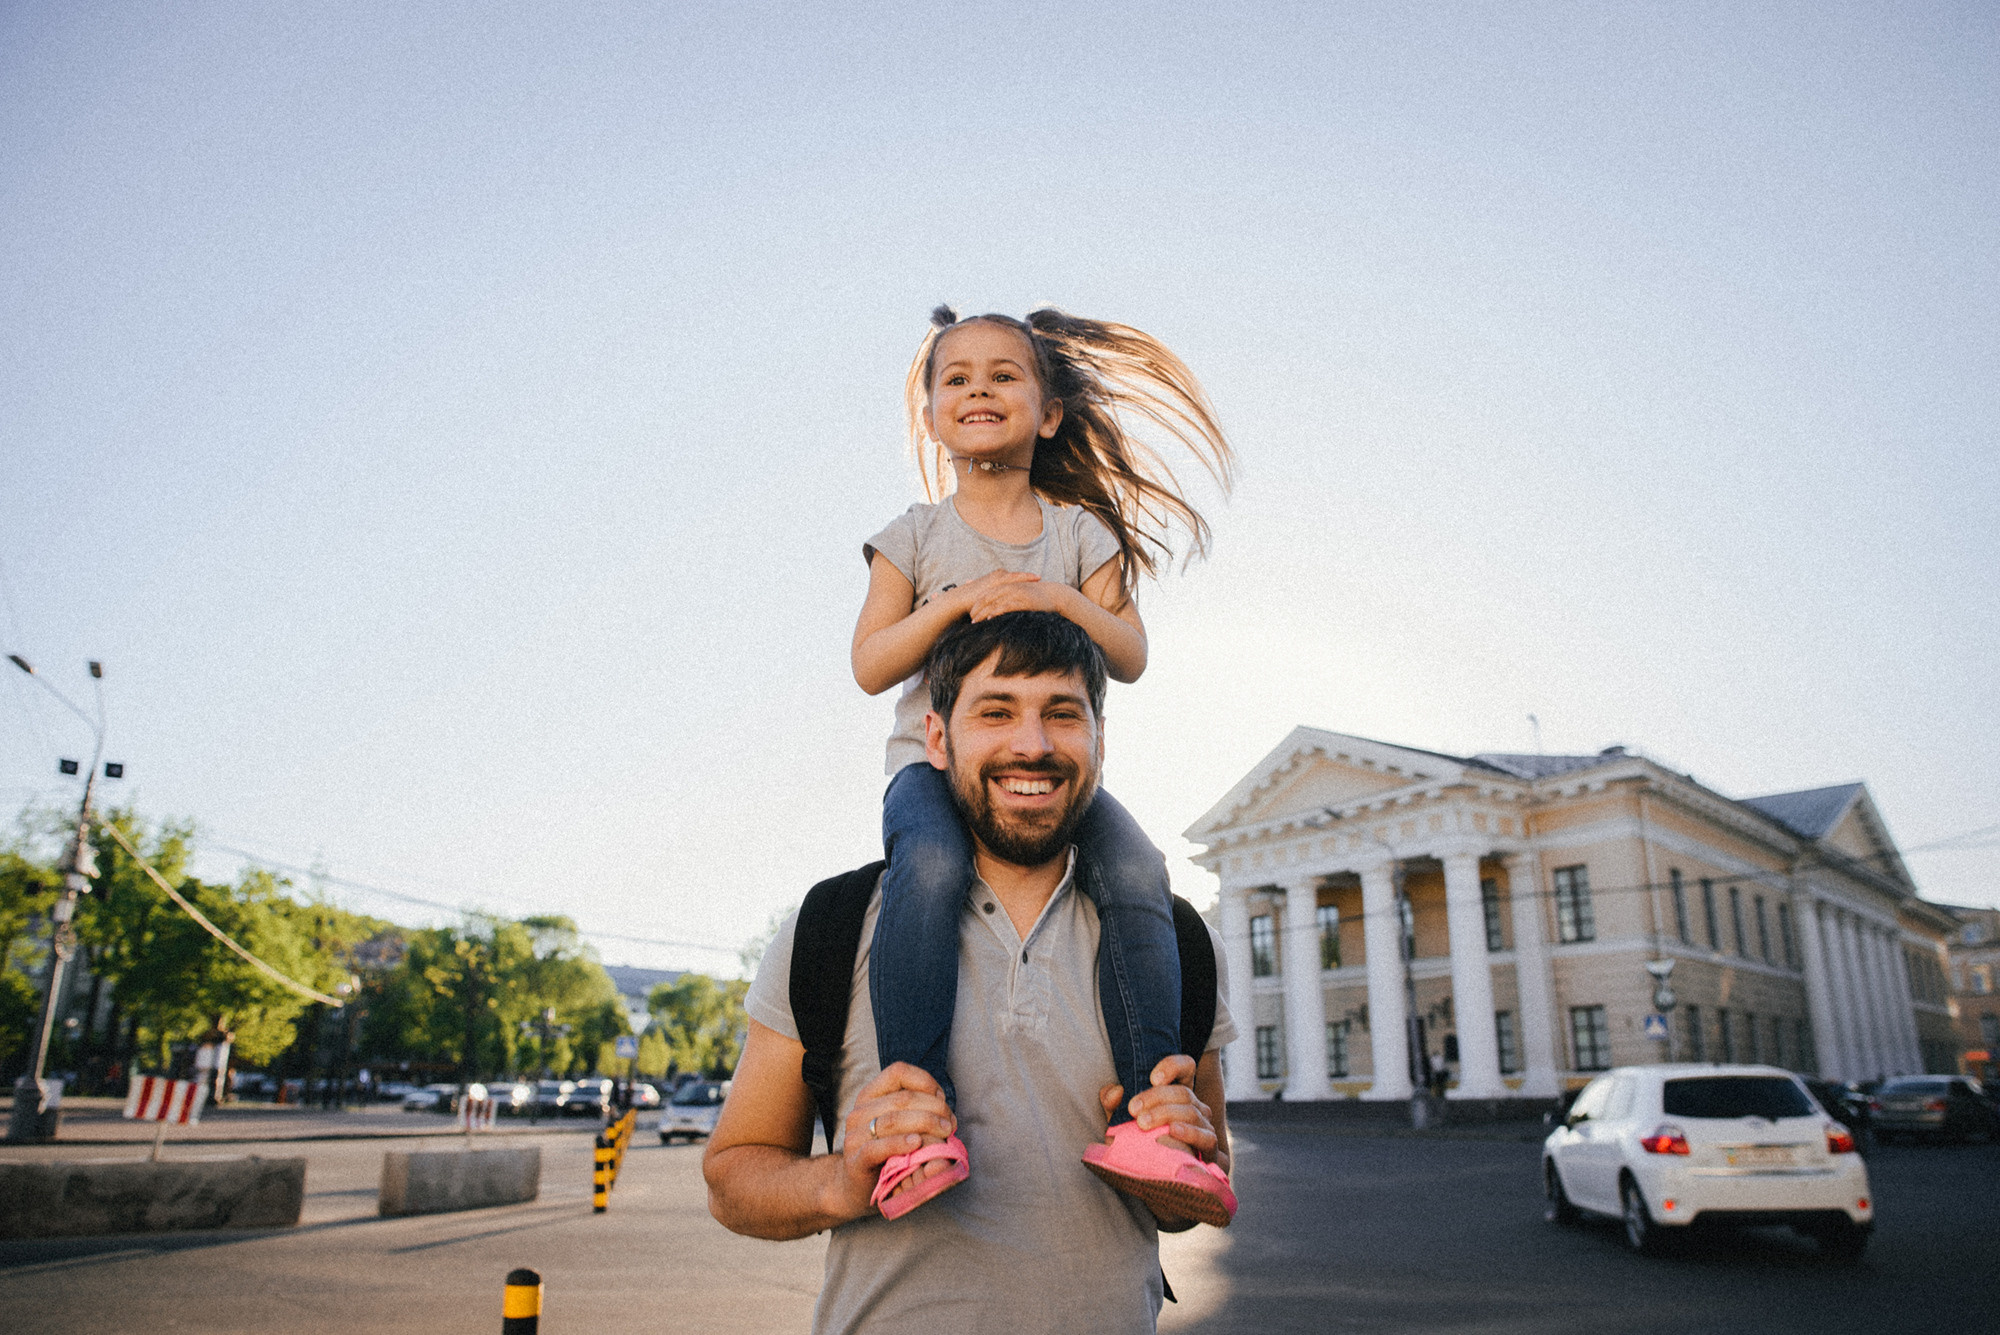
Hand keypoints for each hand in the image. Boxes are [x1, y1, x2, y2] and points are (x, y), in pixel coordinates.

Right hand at [839, 1063, 956, 1216]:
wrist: (857, 1186)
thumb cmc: (887, 1152)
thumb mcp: (901, 1125)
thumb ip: (919, 1112)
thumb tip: (946, 1110)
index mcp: (871, 1095)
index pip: (898, 1072)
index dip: (925, 1081)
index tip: (942, 1099)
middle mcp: (860, 1111)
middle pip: (902, 1098)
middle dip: (934, 1108)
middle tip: (951, 1123)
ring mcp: (855, 1135)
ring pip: (893, 1120)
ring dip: (925, 1124)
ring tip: (944, 1133)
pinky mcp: (856, 1160)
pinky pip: (878, 1147)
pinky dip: (900, 1143)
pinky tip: (916, 1143)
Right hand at [942, 569, 1043, 621]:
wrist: (959, 600)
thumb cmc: (969, 604)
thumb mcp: (984, 604)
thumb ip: (992, 606)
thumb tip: (996, 614)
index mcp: (994, 581)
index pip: (1011, 580)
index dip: (1021, 581)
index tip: (1033, 582)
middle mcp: (996, 577)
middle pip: (1015, 577)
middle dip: (1026, 577)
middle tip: (1039, 578)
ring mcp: (995, 578)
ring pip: (1015, 576)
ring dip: (1026, 577)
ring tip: (1038, 578)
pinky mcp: (994, 581)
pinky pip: (1012, 579)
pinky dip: (1021, 579)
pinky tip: (1030, 581)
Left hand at [1096, 1054, 1219, 1163]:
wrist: (1158, 1190)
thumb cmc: (1141, 1150)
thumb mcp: (1122, 1127)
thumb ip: (1114, 1108)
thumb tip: (1114, 1092)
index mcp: (1177, 1096)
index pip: (1185, 1068)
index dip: (1172, 1066)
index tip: (1152, 1077)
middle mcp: (1195, 1109)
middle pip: (1183, 1091)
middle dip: (1156, 1097)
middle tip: (1133, 1109)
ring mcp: (1205, 1129)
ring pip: (1192, 1111)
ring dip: (1166, 1114)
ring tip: (1143, 1123)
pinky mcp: (1211, 1153)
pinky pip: (1206, 1138)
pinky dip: (1190, 1133)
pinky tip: (1173, 1131)